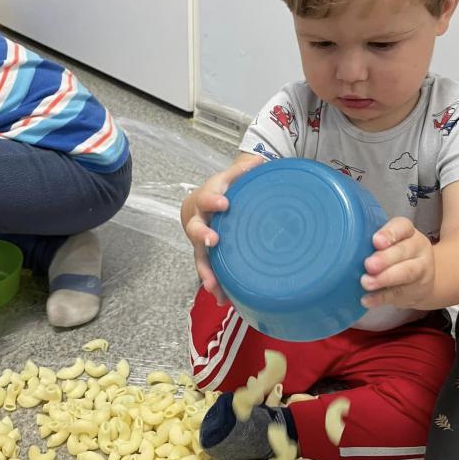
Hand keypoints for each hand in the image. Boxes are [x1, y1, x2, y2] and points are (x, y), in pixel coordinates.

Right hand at [182, 155, 264, 303]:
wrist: (199, 206)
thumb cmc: (220, 191)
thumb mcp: (229, 177)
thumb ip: (242, 171)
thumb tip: (261, 159)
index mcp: (207, 200)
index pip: (208, 197)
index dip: (214, 199)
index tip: (224, 203)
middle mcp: (200, 222)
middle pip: (197, 230)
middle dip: (204, 237)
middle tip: (213, 242)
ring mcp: (200, 242)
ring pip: (200, 257)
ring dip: (206, 271)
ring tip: (213, 286)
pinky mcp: (206, 257)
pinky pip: (208, 272)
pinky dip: (216, 285)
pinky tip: (224, 299)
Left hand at [360, 217, 434, 308]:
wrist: (425, 280)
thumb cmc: (396, 254)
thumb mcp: (390, 242)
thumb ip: (373, 242)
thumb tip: (345, 248)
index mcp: (408, 232)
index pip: (402, 226)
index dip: (390, 233)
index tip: (376, 241)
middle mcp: (417, 249)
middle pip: (403, 251)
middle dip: (385, 258)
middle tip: (368, 265)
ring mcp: (420, 270)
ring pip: (406, 273)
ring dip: (384, 279)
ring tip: (366, 283)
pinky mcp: (415, 291)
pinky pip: (398, 294)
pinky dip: (381, 298)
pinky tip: (367, 300)